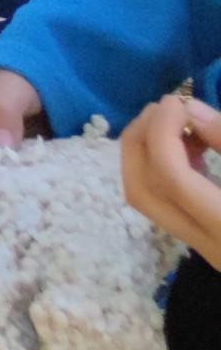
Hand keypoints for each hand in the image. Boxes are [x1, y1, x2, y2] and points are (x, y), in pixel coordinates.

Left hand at [125, 95, 220, 268]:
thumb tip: (188, 110)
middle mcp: (209, 247)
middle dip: (140, 140)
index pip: (171, 178)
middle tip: (164, 107)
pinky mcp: (206, 240)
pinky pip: (166, 201)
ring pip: (147, 198)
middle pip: (142, 191)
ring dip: (149, 152)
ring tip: (179, 121)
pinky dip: (165, 167)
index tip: (176, 100)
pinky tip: (192, 145)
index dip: (164, 132)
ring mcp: (205, 249)